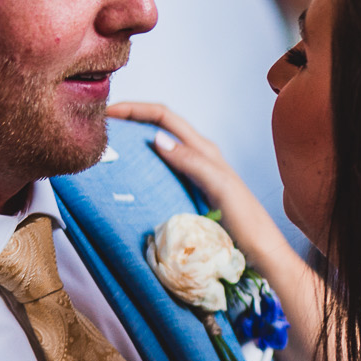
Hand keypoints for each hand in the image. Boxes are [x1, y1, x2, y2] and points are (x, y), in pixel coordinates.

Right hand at [106, 102, 294, 271]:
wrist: (260, 251)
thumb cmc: (246, 221)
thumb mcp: (221, 188)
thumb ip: (193, 163)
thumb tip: (158, 139)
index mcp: (204, 149)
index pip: (165, 117)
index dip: (136, 109)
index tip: (108, 111)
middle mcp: (197, 156)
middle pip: (158, 126)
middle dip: (130, 118)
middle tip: (100, 124)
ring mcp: (192, 174)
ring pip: (158, 146)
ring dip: (133, 140)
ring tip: (107, 144)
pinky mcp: (188, 191)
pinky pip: (160, 170)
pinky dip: (141, 164)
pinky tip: (127, 174)